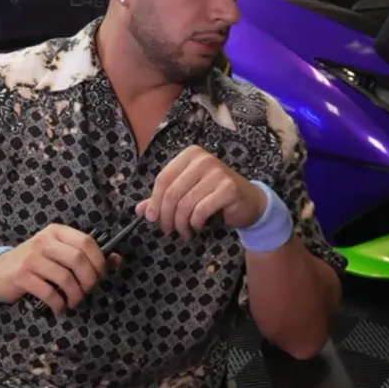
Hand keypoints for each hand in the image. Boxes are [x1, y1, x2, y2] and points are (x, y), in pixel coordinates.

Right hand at [0, 224, 119, 314]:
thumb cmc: (36, 263)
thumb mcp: (59, 253)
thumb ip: (86, 255)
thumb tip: (116, 260)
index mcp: (57, 232)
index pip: (87, 242)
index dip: (99, 261)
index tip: (101, 277)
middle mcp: (44, 241)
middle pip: (77, 259)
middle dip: (89, 280)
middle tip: (88, 292)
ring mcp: (32, 258)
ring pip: (64, 277)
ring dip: (75, 295)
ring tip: (74, 302)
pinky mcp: (22, 275)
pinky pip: (48, 292)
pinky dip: (59, 304)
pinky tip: (60, 308)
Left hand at [138, 145, 266, 238]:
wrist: (249, 201)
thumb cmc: (214, 195)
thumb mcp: (187, 193)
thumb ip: (164, 198)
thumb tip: (139, 210)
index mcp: (190, 155)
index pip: (163, 178)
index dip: (155, 201)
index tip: (152, 219)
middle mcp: (203, 159)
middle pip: (172, 192)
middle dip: (167, 216)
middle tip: (167, 230)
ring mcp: (217, 172)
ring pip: (185, 204)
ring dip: (181, 223)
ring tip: (184, 232)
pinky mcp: (228, 188)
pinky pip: (201, 210)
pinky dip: (195, 223)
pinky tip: (198, 227)